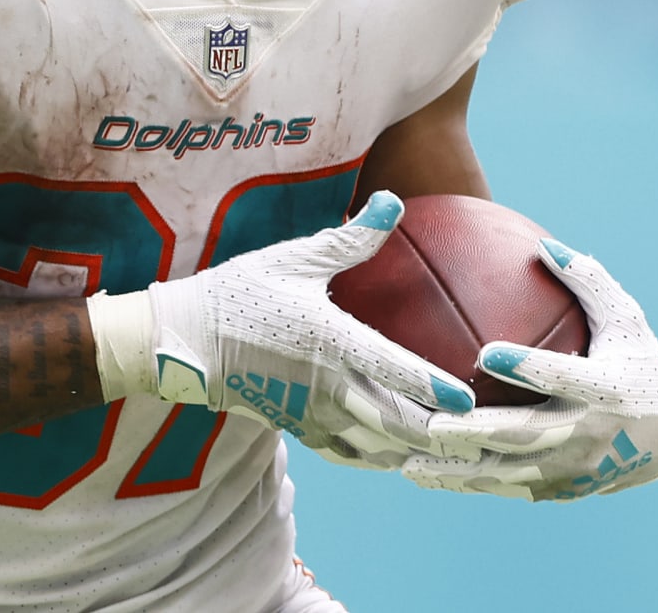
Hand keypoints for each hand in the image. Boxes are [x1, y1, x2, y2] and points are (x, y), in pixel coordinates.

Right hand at [87, 191, 473, 461]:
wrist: (183, 340)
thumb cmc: (237, 291)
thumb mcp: (293, 258)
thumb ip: (350, 237)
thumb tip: (392, 200)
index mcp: (327, 338)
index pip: (391, 368)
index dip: (432, 387)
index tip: (467, 399)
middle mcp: (322, 382)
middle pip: (392, 422)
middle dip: (437, 435)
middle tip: (474, 437)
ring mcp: (308, 410)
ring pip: (373, 445)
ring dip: (411, 450)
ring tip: (447, 450)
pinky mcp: (295, 424)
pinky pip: (345, 451)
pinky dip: (375, 456)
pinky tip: (395, 454)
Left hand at [401, 237, 657, 500]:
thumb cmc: (637, 363)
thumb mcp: (626, 321)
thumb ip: (588, 282)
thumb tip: (545, 244)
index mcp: (607, 389)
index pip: (566, 378)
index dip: (530, 368)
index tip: (487, 352)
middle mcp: (589, 433)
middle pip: (526, 436)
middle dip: (477, 432)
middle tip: (431, 422)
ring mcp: (574, 468)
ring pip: (509, 472)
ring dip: (459, 468)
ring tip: (408, 463)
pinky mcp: (560, 489)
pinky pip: (506, 487)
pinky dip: (465, 481)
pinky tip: (420, 472)